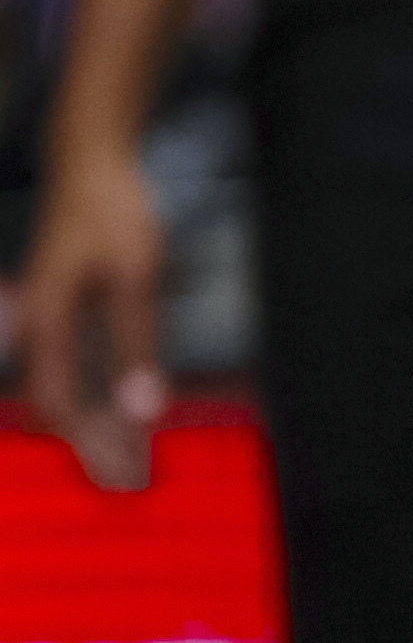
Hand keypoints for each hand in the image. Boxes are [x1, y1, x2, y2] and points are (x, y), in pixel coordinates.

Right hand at [5, 133, 165, 488]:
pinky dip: (101, 394)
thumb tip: (142, 408)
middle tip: (130, 483)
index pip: (57, 401)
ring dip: (98, 425)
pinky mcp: (69, 310)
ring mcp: (52, 317)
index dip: (87, 443)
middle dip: (92, 446)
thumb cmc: (110, 209)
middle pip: (58, 402)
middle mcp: (41, 323)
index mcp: (48, 319)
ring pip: (67, 386)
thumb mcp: (134, 279)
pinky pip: (78, 365)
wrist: (91, 159)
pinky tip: (128, 414)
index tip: (119, 475)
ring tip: (133, 461)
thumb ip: (136, 345)